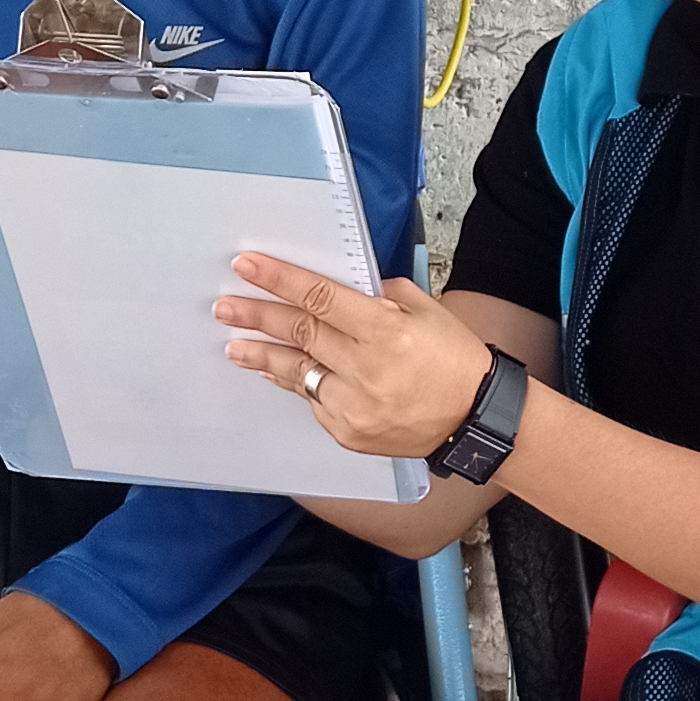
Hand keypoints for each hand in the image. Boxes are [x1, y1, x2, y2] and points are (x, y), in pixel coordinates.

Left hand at [217, 256, 495, 462]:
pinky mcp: (349, 433)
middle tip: (225, 306)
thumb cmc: (453, 358)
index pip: (318, 298)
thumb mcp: (424, 309)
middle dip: (258, 316)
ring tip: (235, 345)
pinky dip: (295, 383)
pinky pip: (313, 401)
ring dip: (262, 356)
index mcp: (386, 329)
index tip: (246, 267)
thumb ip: (378, 296)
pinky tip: (276, 372)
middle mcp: (366, 368)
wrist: (474, 417)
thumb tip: (336, 290)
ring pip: (297, 372)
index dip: (279, 280)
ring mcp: (354, 406)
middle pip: (299, 334)